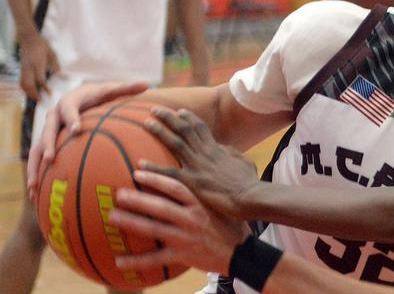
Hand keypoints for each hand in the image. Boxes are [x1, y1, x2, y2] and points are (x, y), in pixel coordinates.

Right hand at [18, 34, 57, 100]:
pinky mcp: (21, 69)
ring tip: (36, 99)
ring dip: (28, 93)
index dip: (45, 88)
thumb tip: (64, 77)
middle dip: (34, 94)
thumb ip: (56, 66)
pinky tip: (31, 92)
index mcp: (37, 63)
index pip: (40, 79)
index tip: (50, 94)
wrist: (28, 39)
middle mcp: (29, 68)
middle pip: (28, 84)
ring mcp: (23, 69)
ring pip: (23, 84)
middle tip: (41, 102)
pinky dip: (25, 89)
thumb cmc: (42, 46)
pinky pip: (21, 81)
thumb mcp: (52, 54)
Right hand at [26, 81, 147, 197]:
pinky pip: (37, 158)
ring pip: (37, 148)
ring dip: (35, 166)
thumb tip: (147, 84)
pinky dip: (36, 174)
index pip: (69, 109)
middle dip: (48, 144)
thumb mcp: (111, 90)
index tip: (76, 129)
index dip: (71, 118)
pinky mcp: (45, 141)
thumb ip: (127, 88)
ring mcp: (47, 129)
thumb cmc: (99, 95)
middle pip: (47, 130)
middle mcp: (54, 115)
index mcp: (69, 102)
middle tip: (51, 158)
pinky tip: (35, 194)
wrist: (80, 95)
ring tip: (33, 186)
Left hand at [108, 170, 246, 274]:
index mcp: (200, 204)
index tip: (138, 171)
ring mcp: (185, 238)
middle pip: (160, 207)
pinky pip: (155, 259)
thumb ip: (205, 192)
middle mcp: (191, 219)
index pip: (176, 188)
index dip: (156, 179)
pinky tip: (118, 261)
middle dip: (138, 200)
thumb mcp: (220, 205)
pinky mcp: (181, 256)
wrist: (241, 254)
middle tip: (118, 193)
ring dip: (131, 223)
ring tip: (112, 217)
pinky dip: (136, 261)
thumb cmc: (230, 226)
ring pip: (154, 230)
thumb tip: (195, 173)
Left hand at [143, 107, 261, 220]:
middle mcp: (205, 153)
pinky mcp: (192, 182)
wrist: (250, 197)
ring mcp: (198, 166)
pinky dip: (153, 169)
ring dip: (160, 131)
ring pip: (175, 143)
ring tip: (146, 123)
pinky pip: (168, 173)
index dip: (188, 118)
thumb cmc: (249, 182)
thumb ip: (230, 153)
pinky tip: (140, 164)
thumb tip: (222, 147)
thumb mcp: (244, 161)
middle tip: (154, 109)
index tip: (178, 110)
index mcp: (217, 149)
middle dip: (169, 117)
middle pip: (185, 129)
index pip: (201, 127)